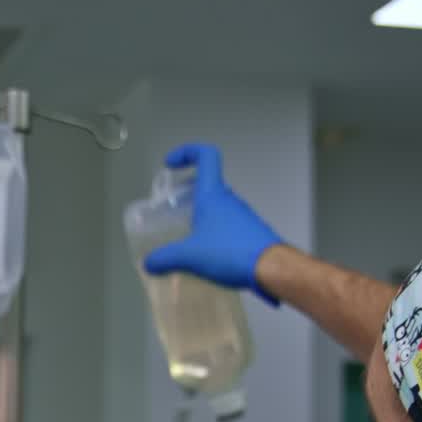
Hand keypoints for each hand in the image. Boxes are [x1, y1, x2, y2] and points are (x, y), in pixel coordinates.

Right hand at [143, 143, 282, 304]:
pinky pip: (224, 226)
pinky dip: (210, 233)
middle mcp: (228, 201)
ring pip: (216, 206)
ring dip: (199, 214)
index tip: (170, 164)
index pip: (206, 156)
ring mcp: (240, 217)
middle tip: (172, 206)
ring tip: (184, 236)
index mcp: (212, 195)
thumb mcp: (188, 256)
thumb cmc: (231, 252)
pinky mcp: (248, 234)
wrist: (271, 269)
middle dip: (187, 191)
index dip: (187, 152)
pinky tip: (202, 255)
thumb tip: (149, 263)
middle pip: (207, 183)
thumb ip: (164, 258)